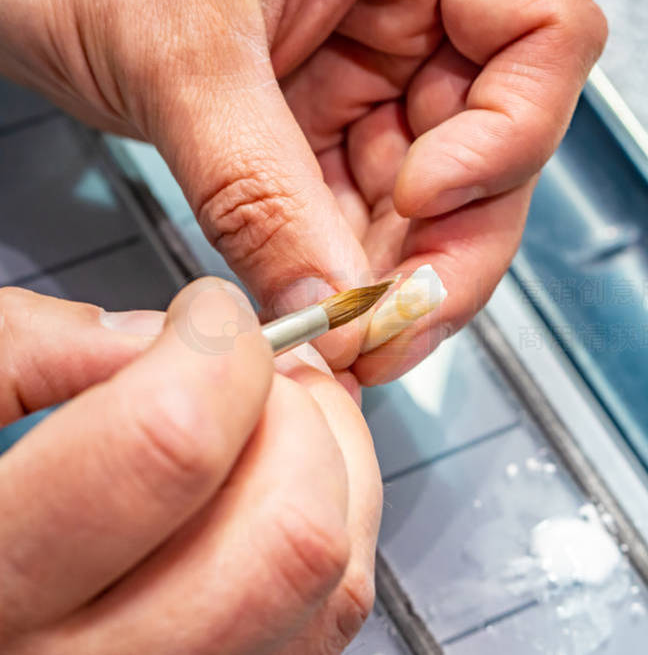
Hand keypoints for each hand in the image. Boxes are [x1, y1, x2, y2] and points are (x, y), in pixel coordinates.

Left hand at [0, 0, 606, 382]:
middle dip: (456, 239)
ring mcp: (373, 67)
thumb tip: (326, 302)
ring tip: (357, 336)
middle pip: (500, 135)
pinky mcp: (327, 121)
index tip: (423, 195)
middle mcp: (410, 2)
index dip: (510, 128)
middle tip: (401, 318)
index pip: (543, 31)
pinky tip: (330, 313)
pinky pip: (370, 208)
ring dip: (404, 274)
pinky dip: (354, 268)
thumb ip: (259, 185)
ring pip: (442, 190)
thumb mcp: (178, 53)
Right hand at [0, 280, 380, 653]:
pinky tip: (284, 476)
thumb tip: (154, 334)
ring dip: (333, 462)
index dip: (218, 348)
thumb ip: (26, 352)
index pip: (169, 446)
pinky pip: (333, 610)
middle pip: (286, 532)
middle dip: (295, 415)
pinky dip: (340, 520)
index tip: (207, 314)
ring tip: (274, 414)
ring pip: (330, 578)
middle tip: (252, 369)